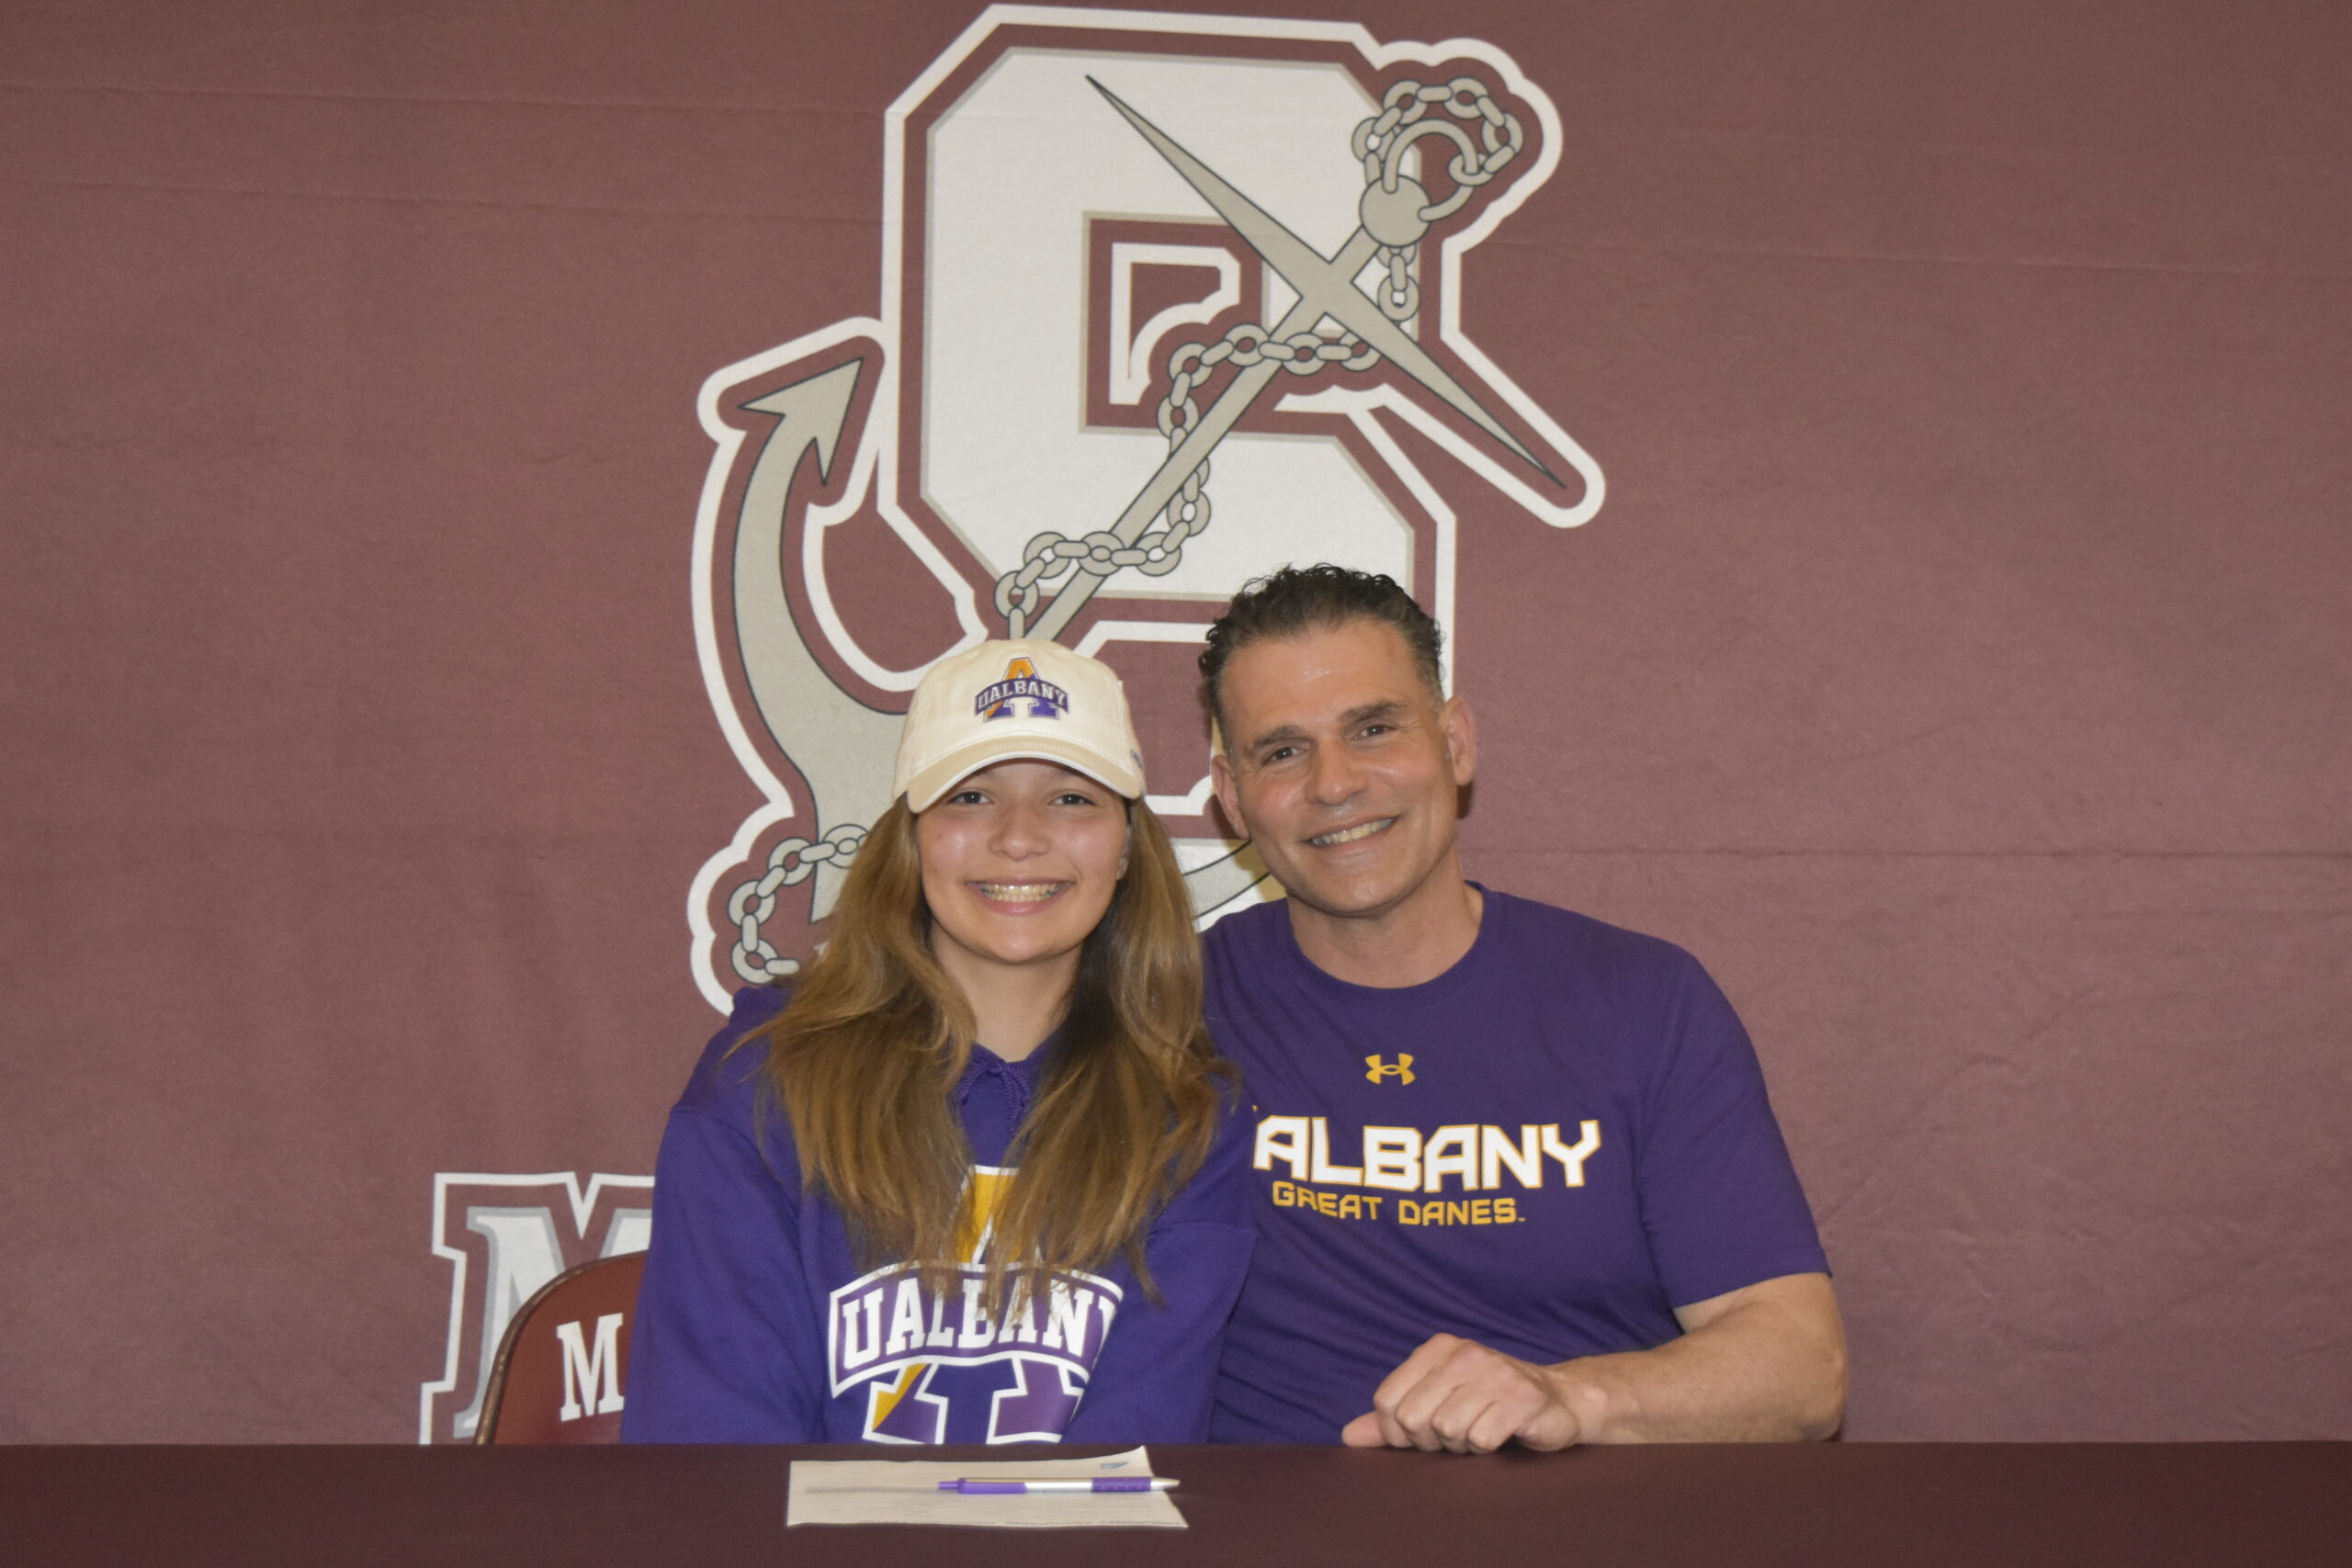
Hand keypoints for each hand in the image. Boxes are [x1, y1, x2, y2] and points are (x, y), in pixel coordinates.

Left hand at [1340, 1333, 1582, 1452]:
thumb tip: (1348, 1437)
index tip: (1421, 1437)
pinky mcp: (1523, 1397)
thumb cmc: (1488, 1406)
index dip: (1397, 1434)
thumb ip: (1391, 1421)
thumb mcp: (1436, 1404)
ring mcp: (1496, 1372)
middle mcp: (1465, 1353)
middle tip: (1456, 1437)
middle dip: (1431, 1441)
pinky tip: (1502, 1436)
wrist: (1559, 1402)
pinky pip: (1481, 1439)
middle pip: (1414, 1418)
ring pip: (1447, 1430)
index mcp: (1437, 1349)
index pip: (1387, 1402)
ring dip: (1462, 1445)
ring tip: (1481, 1432)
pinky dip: (1487, 1449)